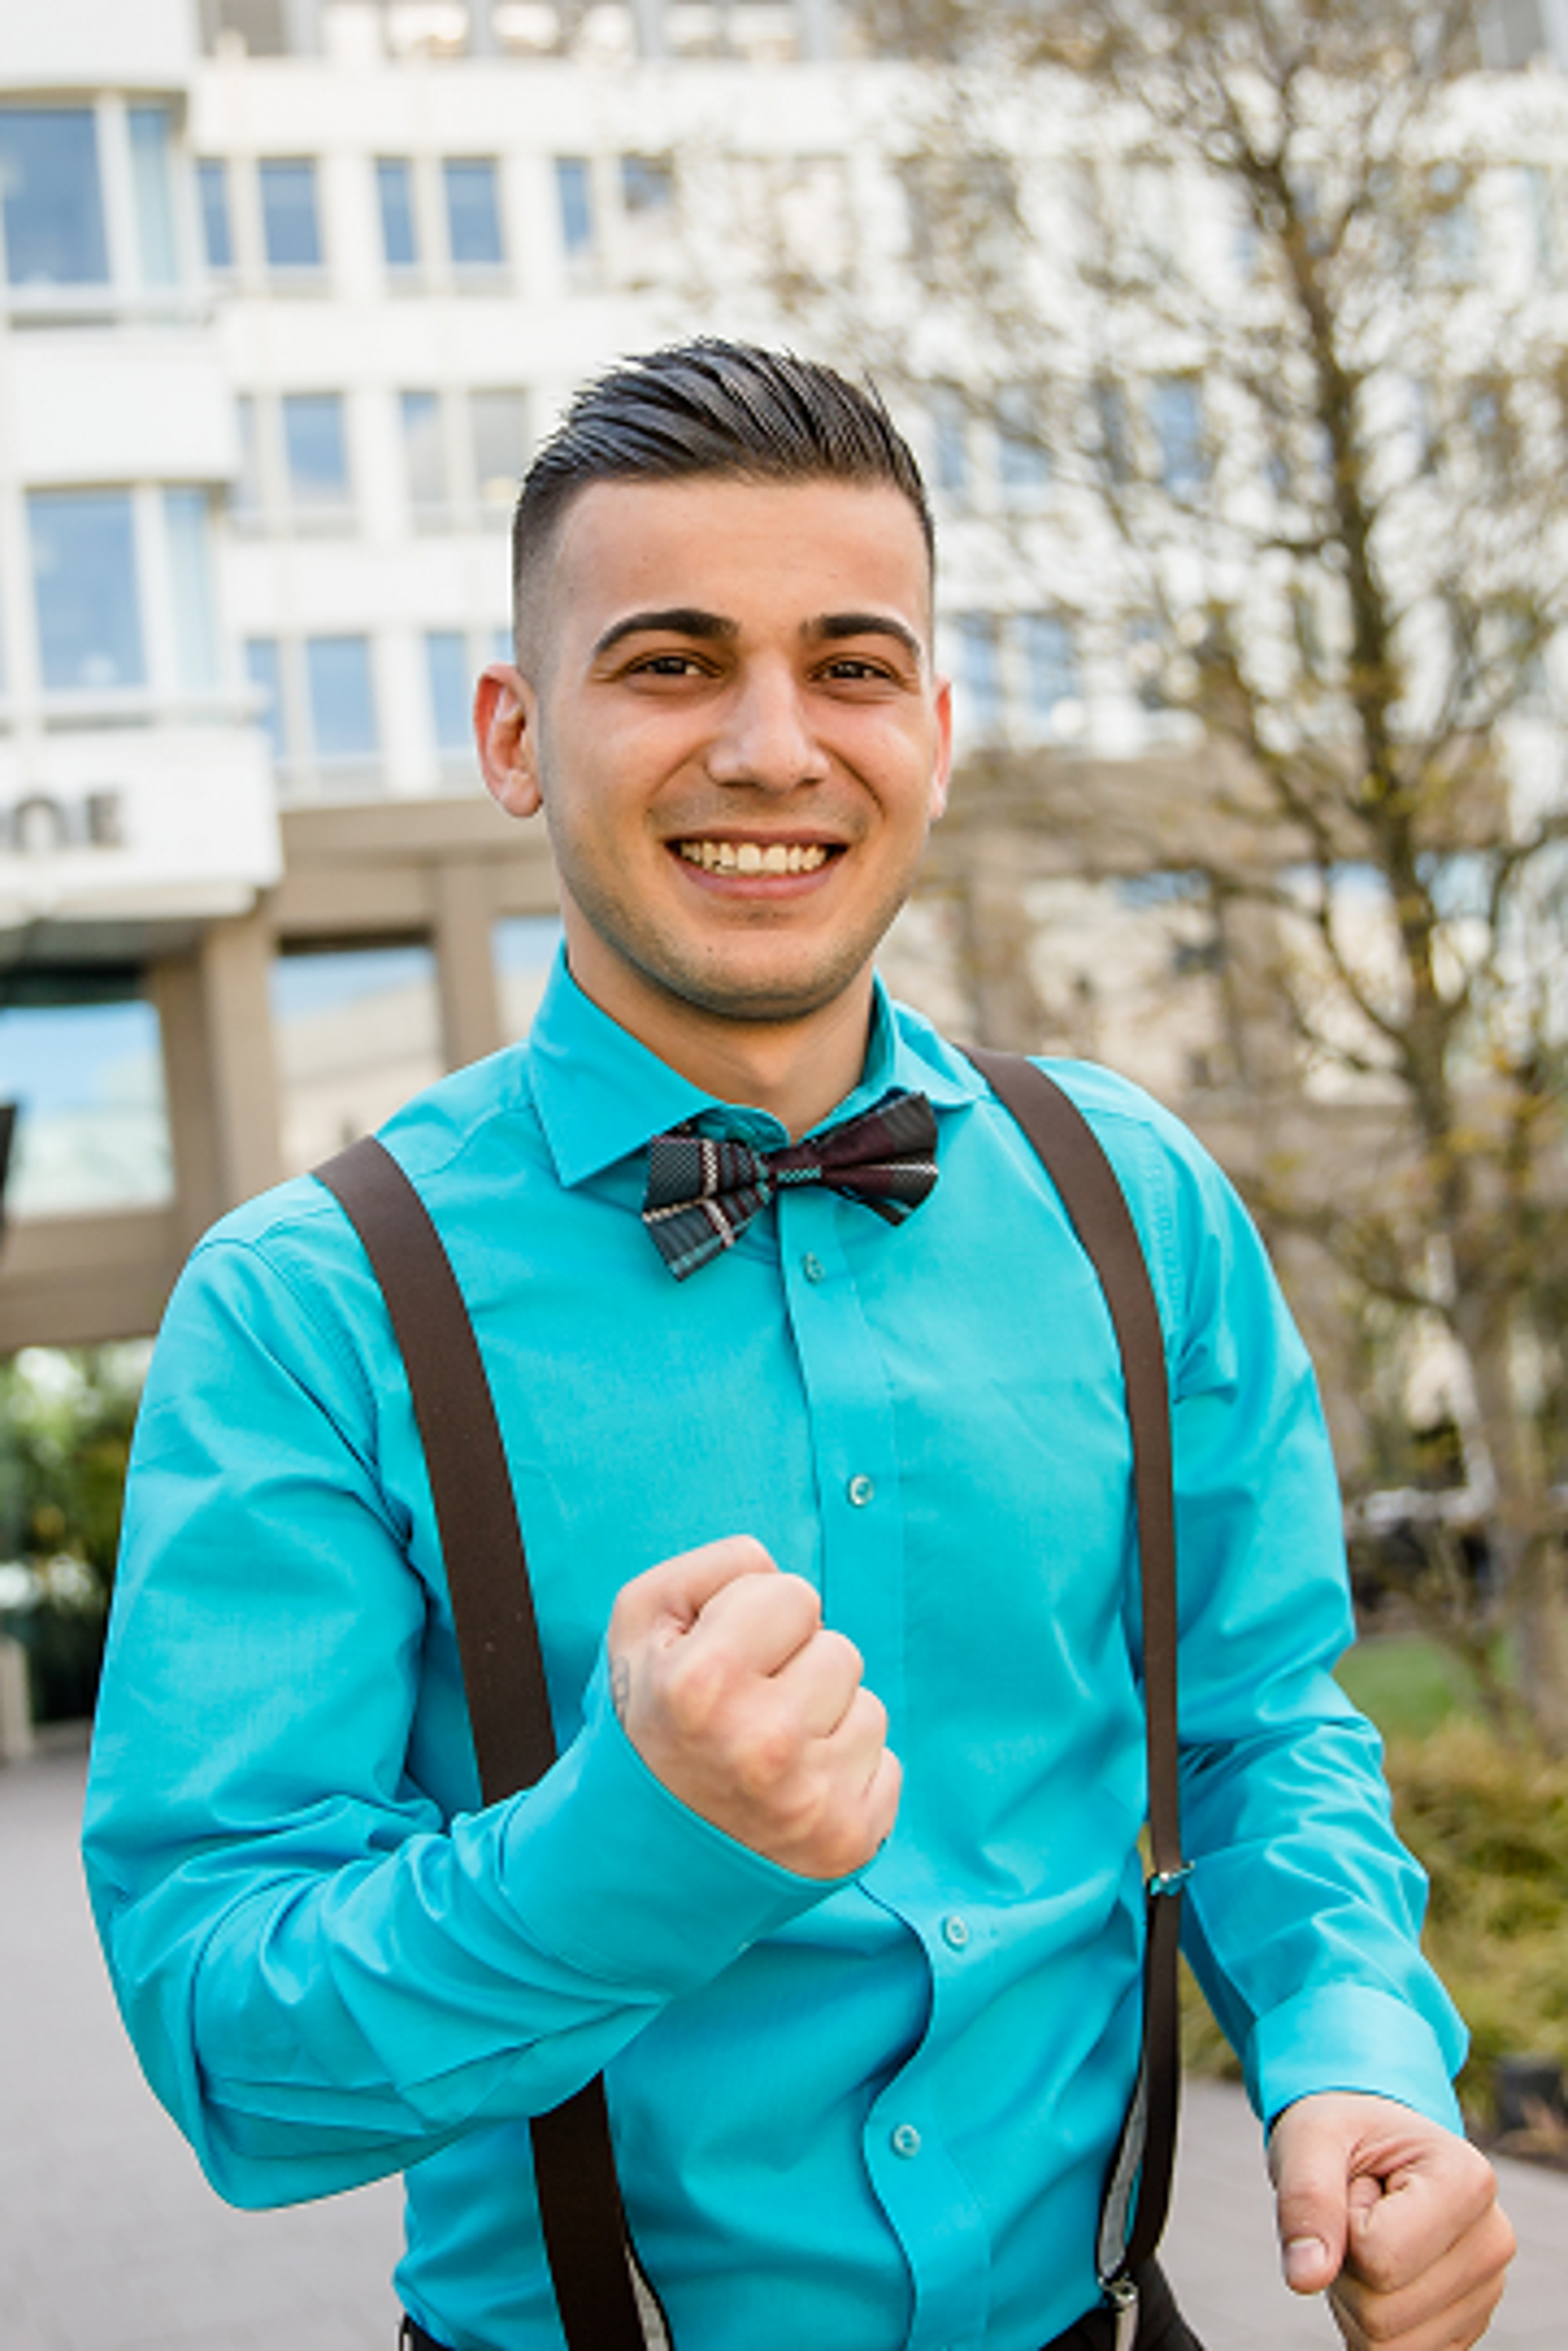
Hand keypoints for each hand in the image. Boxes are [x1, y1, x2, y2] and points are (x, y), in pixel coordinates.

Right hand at [605, 1535, 899, 1878]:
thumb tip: (781, 1573)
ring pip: (869, 1707)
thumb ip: (715, 1569)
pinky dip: (847, 1773)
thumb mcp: (640, 1625)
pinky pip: (887, 1765)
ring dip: (827, 1721)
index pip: (796, 1594)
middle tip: (745, 1713)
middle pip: (840, 1649)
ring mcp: (811, 1799)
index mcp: (704, 1683)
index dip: (759, 1619)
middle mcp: (763, 1743)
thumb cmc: (647, 1724)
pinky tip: (794, 1792)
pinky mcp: (849, 1840)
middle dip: (798, 1669)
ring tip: (769, 1754)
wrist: (637, 1860)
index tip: (726, 1662)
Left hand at [1269, 2091, 1513, 2349]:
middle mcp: (1492, 2243)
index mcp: (1467, 2181)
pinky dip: (1369, 2325)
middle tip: (1358, 2212)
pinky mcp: (1468, 2328)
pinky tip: (1381, 2274)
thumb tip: (1305, 2278)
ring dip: (1356, 2298)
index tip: (1357, 2184)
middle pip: (1383, 2311)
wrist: (1371, 2146)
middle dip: (1345, 2266)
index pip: (1378, 2254)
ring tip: (1369, 2240)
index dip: (1341, 2223)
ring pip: (1389, 2346)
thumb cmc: (1342, 2135)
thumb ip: (1305, 2200)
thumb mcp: (1310, 2141)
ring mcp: (1485, 2292)